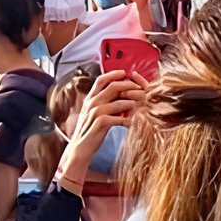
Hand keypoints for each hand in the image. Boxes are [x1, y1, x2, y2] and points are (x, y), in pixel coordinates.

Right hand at [57, 71, 148, 189]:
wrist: (80, 148)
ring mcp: (95, 112)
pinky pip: (118, 118)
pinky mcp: (100, 123)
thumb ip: (103, 103)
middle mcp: (92, 102)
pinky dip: (127, 120)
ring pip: (118, 102)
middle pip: (112, 87)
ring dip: (131, 103)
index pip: (101, 79)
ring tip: (140, 105)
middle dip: (128, 86)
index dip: (113, 74)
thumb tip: (119, 96)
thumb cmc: (90, 130)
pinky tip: (133, 122)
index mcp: (90, 98)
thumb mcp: (93, 112)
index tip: (125, 72)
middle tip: (140, 89)